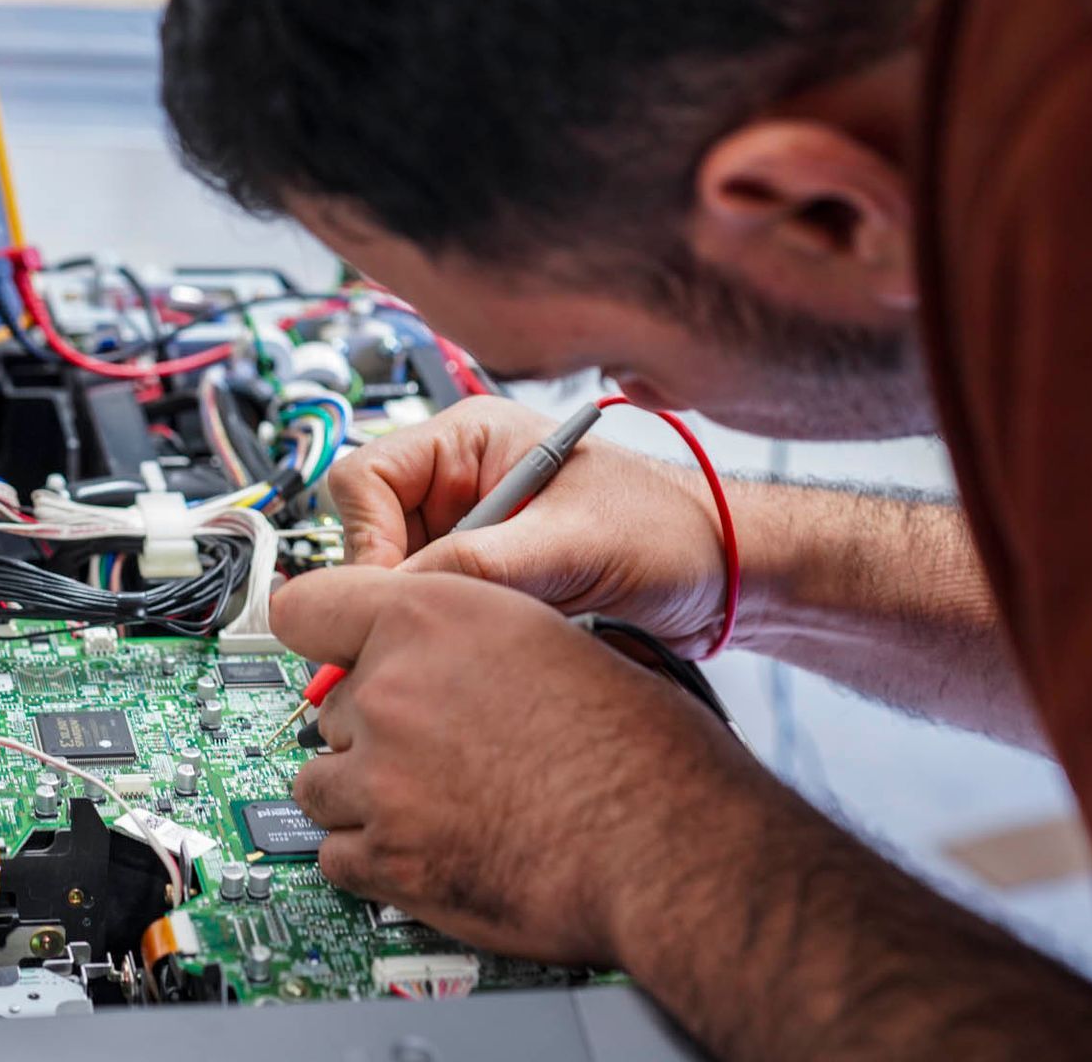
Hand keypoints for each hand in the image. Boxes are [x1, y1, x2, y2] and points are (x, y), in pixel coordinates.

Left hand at [272, 566, 757, 965]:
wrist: (669, 843)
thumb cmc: (642, 748)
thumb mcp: (556, 636)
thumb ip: (472, 634)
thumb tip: (439, 648)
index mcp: (433, 616)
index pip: (308, 605)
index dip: (318, 632)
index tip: (321, 652)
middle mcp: (391, 689)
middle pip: (328, 704)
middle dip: (372, 727)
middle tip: (438, 749)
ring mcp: (380, 778)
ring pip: (320, 782)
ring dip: (365, 794)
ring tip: (435, 804)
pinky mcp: (386, 858)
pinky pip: (335, 855)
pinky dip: (372, 859)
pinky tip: (429, 849)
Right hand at [329, 395, 730, 652]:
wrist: (727, 581)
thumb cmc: (670, 532)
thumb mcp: (570, 542)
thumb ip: (481, 561)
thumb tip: (396, 593)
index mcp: (469, 440)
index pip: (365, 480)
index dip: (366, 541)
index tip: (392, 596)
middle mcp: (458, 485)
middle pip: (371, 537)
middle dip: (393, 587)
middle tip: (418, 636)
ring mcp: (470, 536)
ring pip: (398, 584)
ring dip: (425, 616)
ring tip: (473, 639)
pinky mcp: (487, 584)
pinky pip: (435, 613)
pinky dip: (449, 637)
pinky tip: (486, 651)